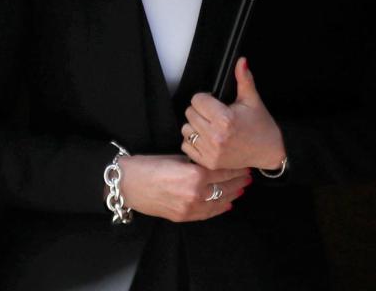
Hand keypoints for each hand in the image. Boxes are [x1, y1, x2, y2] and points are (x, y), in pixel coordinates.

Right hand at [117, 154, 250, 222]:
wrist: (127, 184)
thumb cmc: (149, 166)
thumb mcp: (177, 158)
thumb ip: (198, 163)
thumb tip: (214, 163)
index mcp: (195, 175)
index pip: (224, 171)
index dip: (236, 168)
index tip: (244, 164)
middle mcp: (195, 194)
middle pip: (225, 187)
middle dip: (238, 181)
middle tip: (248, 176)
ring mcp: (189, 208)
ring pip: (219, 202)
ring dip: (232, 195)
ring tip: (241, 188)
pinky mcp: (183, 217)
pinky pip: (207, 214)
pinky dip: (219, 208)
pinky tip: (227, 203)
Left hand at [181, 57, 286, 170]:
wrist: (268, 151)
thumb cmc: (260, 125)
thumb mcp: (252, 100)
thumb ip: (244, 79)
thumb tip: (241, 61)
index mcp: (225, 119)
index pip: (197, 100)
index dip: (206, 98)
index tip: (215, 102)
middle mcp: (216, 136)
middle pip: (190, 113)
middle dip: (200, 111)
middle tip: (214, 114)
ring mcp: (211, 151)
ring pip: (186, 129)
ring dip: (195, 126)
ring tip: (211, 126)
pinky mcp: (208, 162)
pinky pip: (186, 146)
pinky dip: (194, 141)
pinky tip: (208, 138)